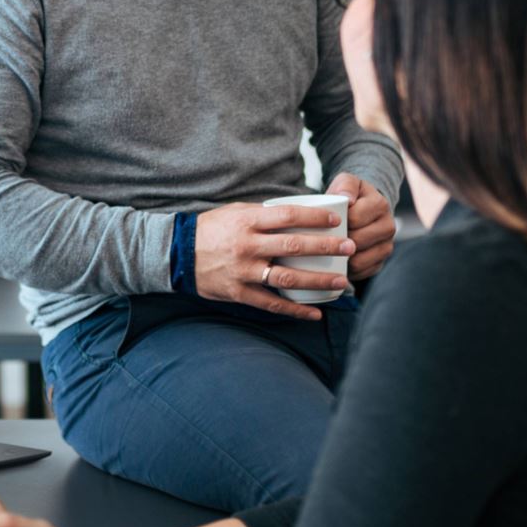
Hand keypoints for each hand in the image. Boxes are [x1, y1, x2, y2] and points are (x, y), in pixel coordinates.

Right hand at [193, 202, 354, 319]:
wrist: (176, 253)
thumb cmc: (212, 229)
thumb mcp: (236, 213)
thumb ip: (265, 215)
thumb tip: (300, 216)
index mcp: (247, 221)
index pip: (288, 216)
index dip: (315, 218)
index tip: (337, 221)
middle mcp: (247, 246)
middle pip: (293, 246)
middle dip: (325, 247)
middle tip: (350, 247)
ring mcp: (243, 272)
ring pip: (286, 278)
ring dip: (317, 280)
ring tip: (341, 281)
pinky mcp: (239, 293)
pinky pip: (271, 304)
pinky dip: (295, 310)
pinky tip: (316, 313)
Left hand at [326, 173, 396, 280]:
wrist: (360, 210)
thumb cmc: (348, 197)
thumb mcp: (346, 183)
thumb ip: (345, 185)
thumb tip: (347, 200)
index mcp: (380, 205)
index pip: (354, 219)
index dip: (336, 222)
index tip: (326, 221)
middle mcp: (388, 226)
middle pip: (357, 241)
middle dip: (338, 241)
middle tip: (323, 238)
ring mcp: (386, 246)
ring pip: (359, 260)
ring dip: (341, 258)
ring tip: (329, 251)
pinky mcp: (380, 262)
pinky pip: (361, 273)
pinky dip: (347, 270)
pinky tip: (337, 262)